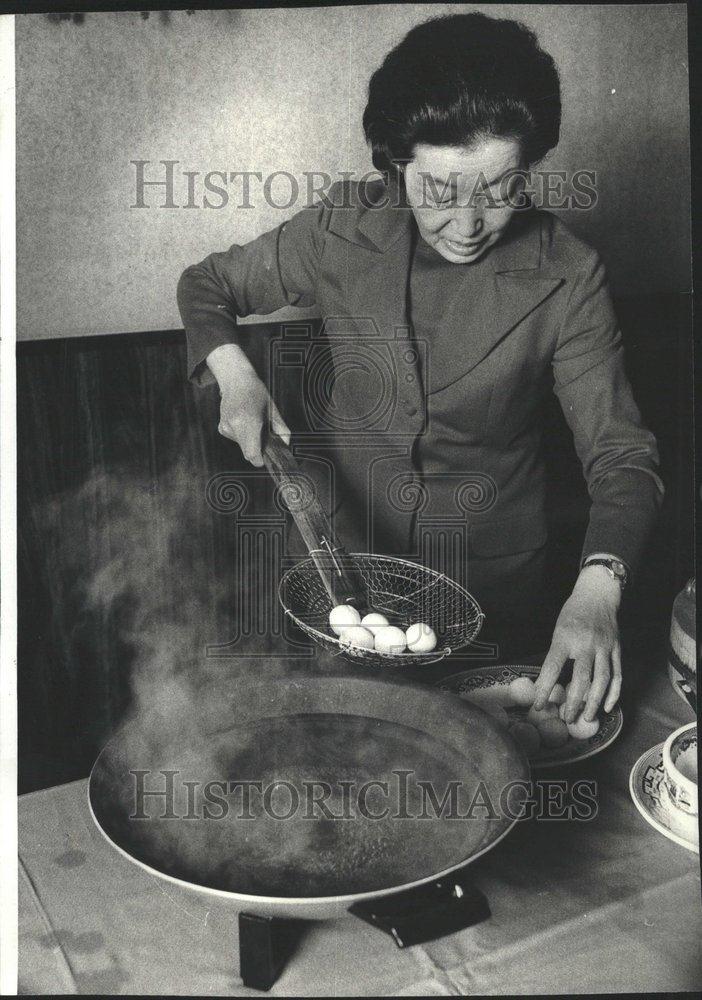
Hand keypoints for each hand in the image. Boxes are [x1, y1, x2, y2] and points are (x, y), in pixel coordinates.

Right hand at [207, 344, 289, 465]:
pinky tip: (244, 420)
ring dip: (250, 441)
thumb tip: (286, 446)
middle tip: (264, 437)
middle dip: (257, 450)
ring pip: (242, 446)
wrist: (236, 381)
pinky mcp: (222, 428)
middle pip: (247, 452)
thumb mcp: (273, 410)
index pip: (252, 453)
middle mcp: (235, 426)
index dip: (259, 460)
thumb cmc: (257, 393)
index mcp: (249, 421)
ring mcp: (226, 427)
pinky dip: (243, 435)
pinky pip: (236, 440)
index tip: (265, 459)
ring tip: (253, 423)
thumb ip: (281, 430)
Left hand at [533, 565, 621, 722]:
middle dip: (573, 702)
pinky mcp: (617, 650)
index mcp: (565, 638)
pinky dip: (613, 693)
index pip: (552, 668)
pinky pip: (617, 675)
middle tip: (566, 718)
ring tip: (586, 718)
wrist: (597, 595)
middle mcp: (586, 644)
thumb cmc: (572, 613)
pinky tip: (607, 708)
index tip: (538, 706)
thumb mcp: (558, 630)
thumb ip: (556, 654)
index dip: (544, 689)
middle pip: (581, 679)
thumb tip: (548, 683)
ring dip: (594, 703)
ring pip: (602, 680)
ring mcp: (604, 647)